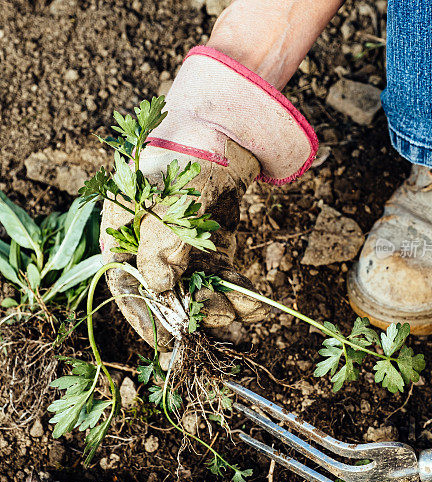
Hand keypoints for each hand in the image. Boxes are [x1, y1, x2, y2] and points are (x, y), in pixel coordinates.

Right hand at [101, 140, 267, 347]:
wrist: (221, 132)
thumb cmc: (183, 163)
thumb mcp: (167, 205)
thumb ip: (161, 248)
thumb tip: (160, 288)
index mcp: (123, 237)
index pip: (128, 289)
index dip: (147, 321)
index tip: (168, 348)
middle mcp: (150, 248)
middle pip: (170, 297)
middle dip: (199, 318)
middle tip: (223, 332)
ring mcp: (183, 249)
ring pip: (201, 291)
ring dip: (225, 309)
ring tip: (249, 318)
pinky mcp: (213, 247)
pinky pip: (223, 278)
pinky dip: (240, 293)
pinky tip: (258, 307)